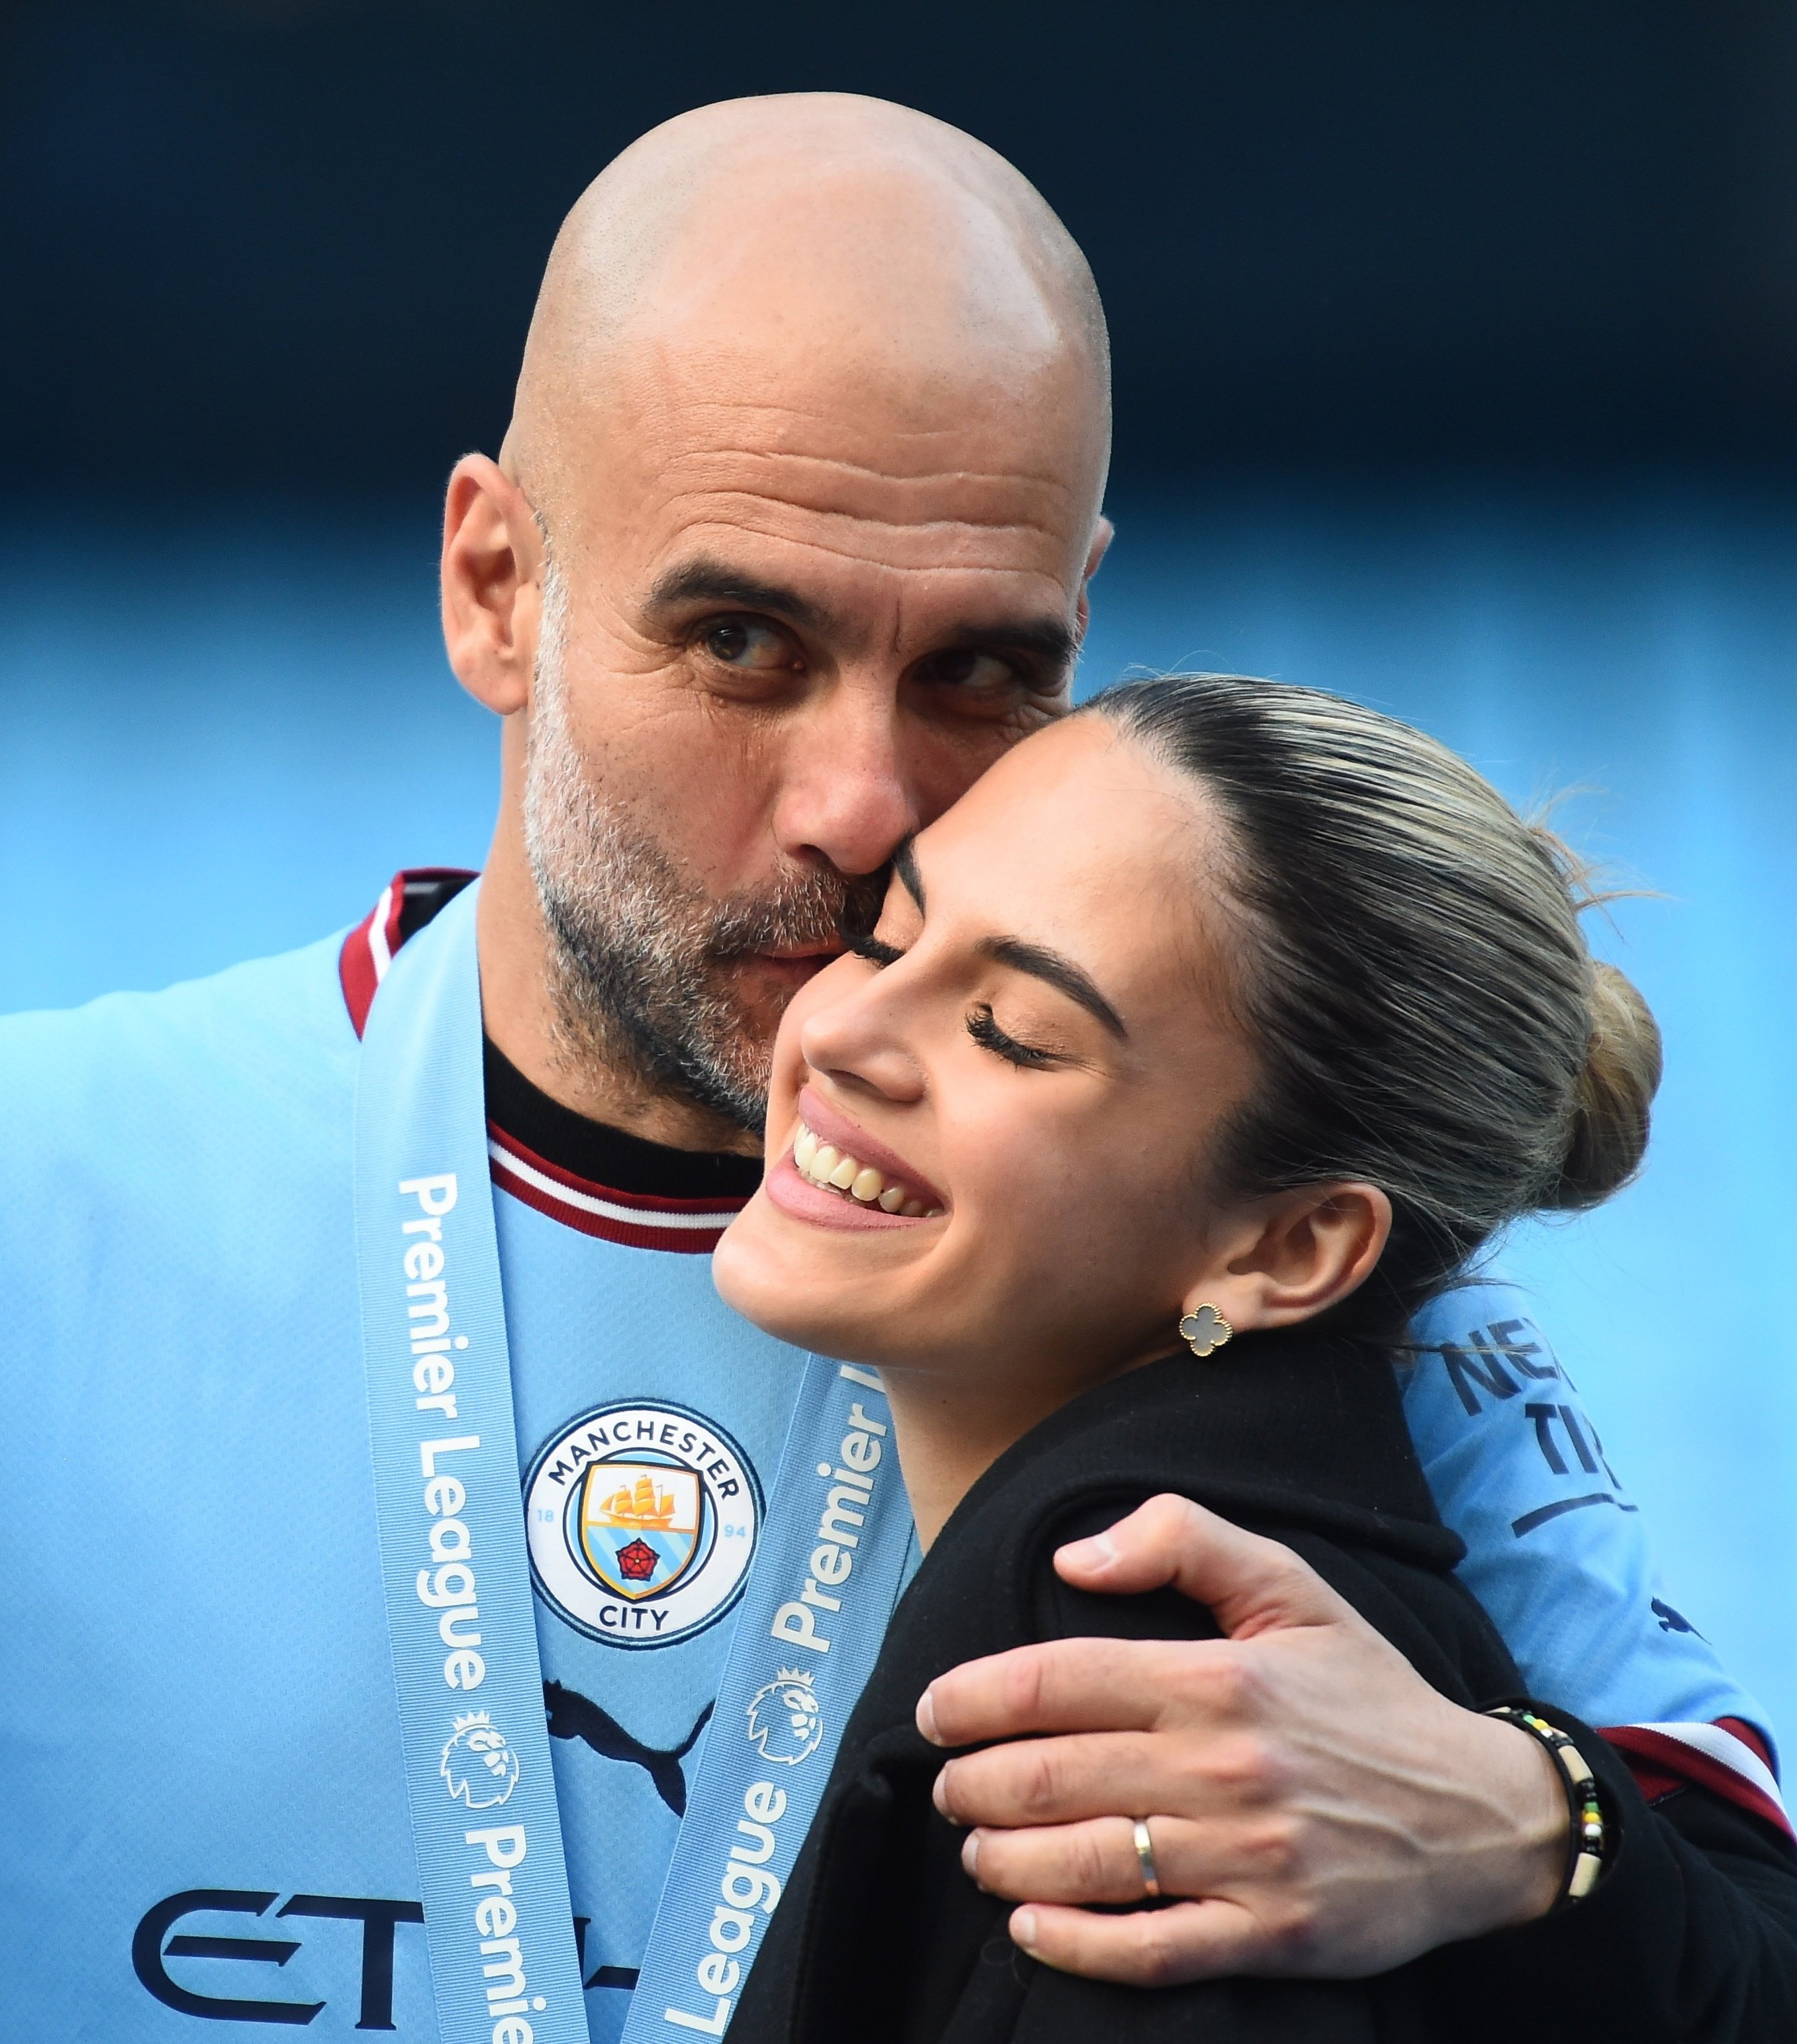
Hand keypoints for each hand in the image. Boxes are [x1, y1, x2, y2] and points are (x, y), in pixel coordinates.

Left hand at [916, 1494, 1566, 1985]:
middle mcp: (1224, 1767)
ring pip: (1083, 1864)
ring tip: (976, 1850)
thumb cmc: (1370, 1695)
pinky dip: (1073, 1945)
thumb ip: (1182, 1539)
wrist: (1484, 1816)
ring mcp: (1246, 1857)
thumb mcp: (1291, 1586)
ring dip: (1002, 1861)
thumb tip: (1075, 1554)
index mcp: (1217, 1678)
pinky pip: (1147, 1951)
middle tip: (948, 1786)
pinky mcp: (1268, 1935)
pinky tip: (1030, 1928)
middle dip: (973, 1784)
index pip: (1057, 1681)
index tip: (934, 1710)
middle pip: (1050, 1777)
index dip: (973, 1697)